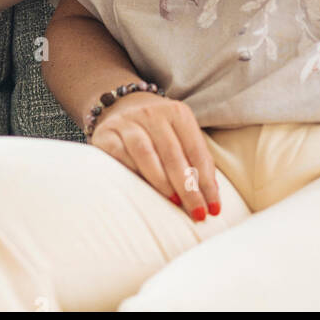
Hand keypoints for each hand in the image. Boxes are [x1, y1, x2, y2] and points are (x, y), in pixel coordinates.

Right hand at [90, 92, 221, 220]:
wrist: (121, 107)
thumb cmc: (159, 130)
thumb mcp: (181, 136)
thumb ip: (196, 160)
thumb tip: (211, 197)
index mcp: (178, 113)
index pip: (196, 150)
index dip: (206, 181)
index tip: (213, 208)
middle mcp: (153, 114)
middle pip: (173, 154)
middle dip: (187, 187)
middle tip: (197, 212)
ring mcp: (128, 123)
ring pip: (145, 152)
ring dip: (162, 181)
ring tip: (174, 201)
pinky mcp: (106, 135)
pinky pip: (120, 156)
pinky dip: (133, 173)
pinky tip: (142, 190)